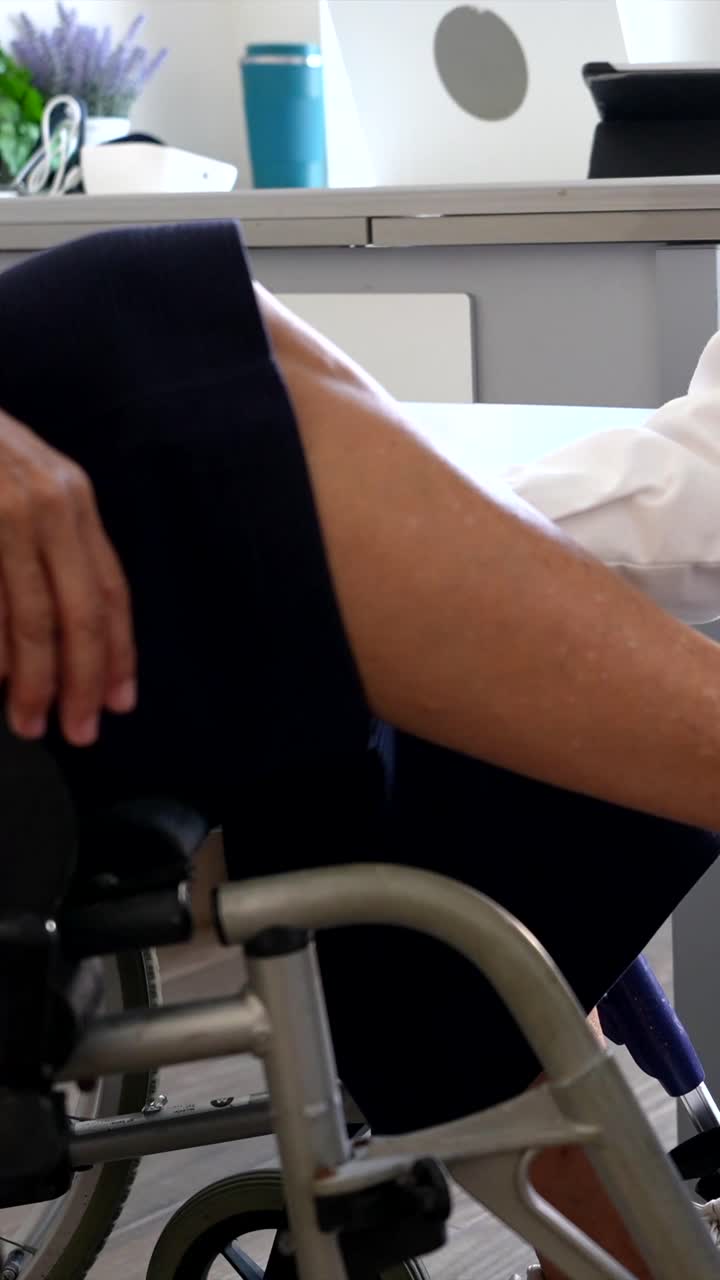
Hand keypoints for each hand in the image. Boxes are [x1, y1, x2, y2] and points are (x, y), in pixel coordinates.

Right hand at [0, 409, 135, 745]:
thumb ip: (56, 542)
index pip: (111, 590)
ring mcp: (4, 518)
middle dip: (84, 681)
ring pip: (31, 619)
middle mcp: (49, 508)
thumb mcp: (33, 481)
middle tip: (81, 731)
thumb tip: (72, 631)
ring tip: (28, 722)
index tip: (121, 700)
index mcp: (74, 499)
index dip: (119, 651)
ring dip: (33, 681)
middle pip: (80, 614)